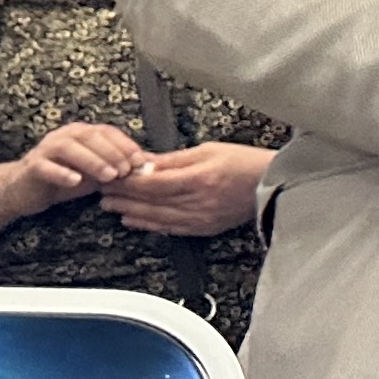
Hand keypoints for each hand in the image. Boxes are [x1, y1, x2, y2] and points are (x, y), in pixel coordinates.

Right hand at [18, 123, 146, 206]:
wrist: (27, 190)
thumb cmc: (68, 179)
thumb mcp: (98, 174)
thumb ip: (120, 169)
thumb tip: (151, 168)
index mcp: (82, 133)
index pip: (107, 132)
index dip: (125, 145)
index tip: (140, 161)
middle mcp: (64, 135)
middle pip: (90, 137)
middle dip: (112, 153)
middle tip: (127, 170)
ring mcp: (46, 149)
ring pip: (69, 148)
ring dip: (92, 161)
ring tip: (109, 176)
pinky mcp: (32, 166)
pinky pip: (45, 166)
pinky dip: (61, 173)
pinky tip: (75, 181)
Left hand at [100, 142, 271, 236]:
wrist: (274, 185)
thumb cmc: (246, 163)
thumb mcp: (209, 150)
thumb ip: (174, 160)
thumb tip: (146, 163)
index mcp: (200, 179)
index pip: (153, 183)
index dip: (128, 181)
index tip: (112, 176)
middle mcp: (199, 202)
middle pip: (151, 202)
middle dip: (124, 197)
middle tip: (103, 192)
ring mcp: (202, 218)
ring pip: (158, 218)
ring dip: (132, 213)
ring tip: (113, 207)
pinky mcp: (206, 227)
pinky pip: (172, 229)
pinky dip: (151, 225)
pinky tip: (136, 221)